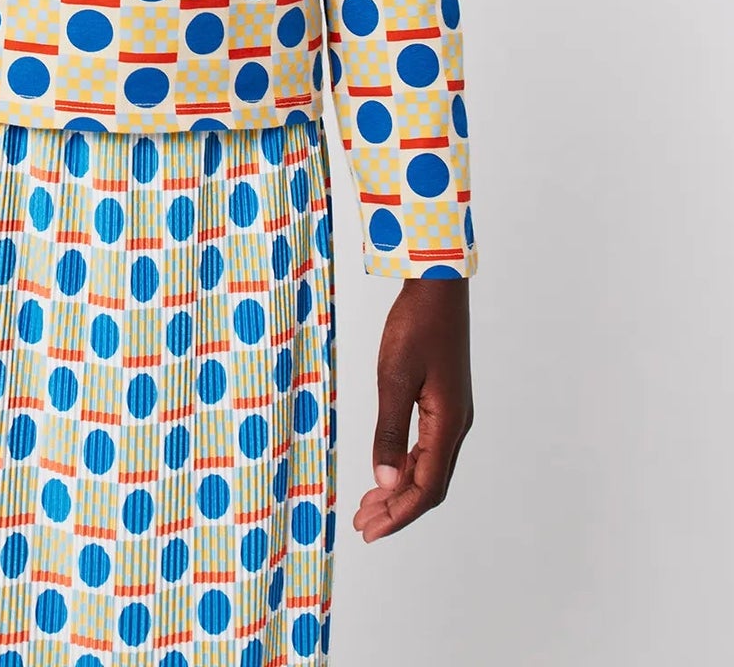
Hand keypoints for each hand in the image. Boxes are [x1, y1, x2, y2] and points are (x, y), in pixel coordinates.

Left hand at [353, 277, 473, 542]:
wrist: (437, 288)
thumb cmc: (415, 326)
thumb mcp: (394, 377)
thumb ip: (390, 431)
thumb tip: (385, 482)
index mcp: (448, 424)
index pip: (427, 488)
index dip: (399, 515)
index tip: (370, 531)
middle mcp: (456, 425)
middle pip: (429, 484)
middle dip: (397, 509)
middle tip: (362, 525)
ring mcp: (452, 413)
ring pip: (428, 467)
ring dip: (399, 490)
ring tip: (369, 506)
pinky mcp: (444, 401)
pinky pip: (427, 448)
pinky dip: (405, 465)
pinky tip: (386, 471)